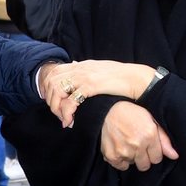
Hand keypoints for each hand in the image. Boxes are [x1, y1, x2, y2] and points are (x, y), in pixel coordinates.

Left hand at [44, 60, 158, 124]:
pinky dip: (67, 112)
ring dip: (57, 108)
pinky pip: (71, 101)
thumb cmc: (121, 77)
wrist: (136, 78)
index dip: (49, 89)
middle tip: (58, 114)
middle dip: (50, 100)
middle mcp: (79, 68)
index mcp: (81, 65)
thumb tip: (74, 65)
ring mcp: (84, 76)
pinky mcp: (91, 86)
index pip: (54, 73)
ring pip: (57, 91)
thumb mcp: (99, 69)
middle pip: (51, 82)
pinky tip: (71, 120)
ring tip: (64, 119)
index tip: (55, 103)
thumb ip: (86, 69)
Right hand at [100, 102, 177, 171]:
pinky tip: (120, 149)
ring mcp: (124, 151)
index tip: (148, 147)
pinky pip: (121, 166)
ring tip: (127, 144)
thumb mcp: (152, 121)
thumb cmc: (133, 114)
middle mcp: (137, 145)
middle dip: (143, 158)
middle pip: (145, 165)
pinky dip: (121, 160)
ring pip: (133, 164)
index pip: (157, 159)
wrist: (109, 110)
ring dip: (131, 157)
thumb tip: (175, 156)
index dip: (153, 153)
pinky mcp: (112, 155)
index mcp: (149, 136)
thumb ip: (164, 140)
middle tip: (137, 146)